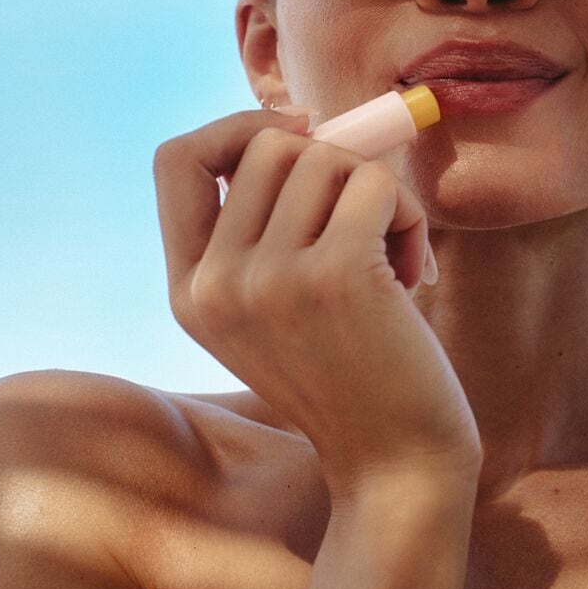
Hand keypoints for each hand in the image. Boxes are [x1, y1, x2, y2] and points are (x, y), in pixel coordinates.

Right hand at [153, 109, 481, 497]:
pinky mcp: (335, 273)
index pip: (174, 160)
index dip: (233, 129)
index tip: (298, 137)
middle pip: (265, 146)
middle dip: (332, 168)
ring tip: (391, 260)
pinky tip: (413, 275)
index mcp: (188, 290)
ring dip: (377, 195)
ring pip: (326, 157)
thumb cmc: (351, 374)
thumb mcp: (274, 307)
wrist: (394, 465)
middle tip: (364, 228)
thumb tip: (295, 123)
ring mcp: (269, 278)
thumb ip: (261, 230)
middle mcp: (215, 283)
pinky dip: (408, 216)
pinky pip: (375, 185)